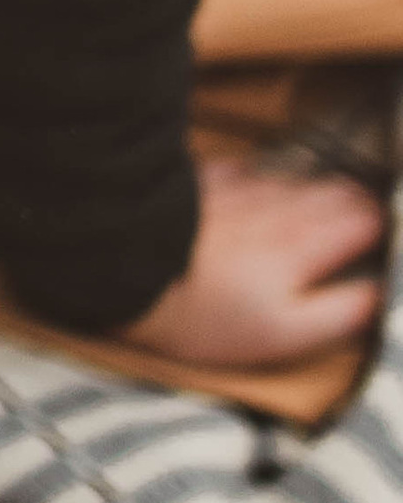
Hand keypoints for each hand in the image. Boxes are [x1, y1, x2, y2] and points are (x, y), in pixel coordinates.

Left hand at [125, 152, 383, 366]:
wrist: (126, 273)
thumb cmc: (206, 315)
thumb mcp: (282, 332)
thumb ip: (340, 312)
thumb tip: (380, 293)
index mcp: (305, 246)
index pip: (365, 220)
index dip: (384, 226)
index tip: (388, 234)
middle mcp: (279, 208)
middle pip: (335, 191)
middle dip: (357, 201)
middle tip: (366, 213)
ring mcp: (240, 190)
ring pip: (295, 178)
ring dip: (315, 187)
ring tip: (324, 199)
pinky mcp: (203, 183)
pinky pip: (247, 169)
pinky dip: (264, 179)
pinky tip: (260, 186)